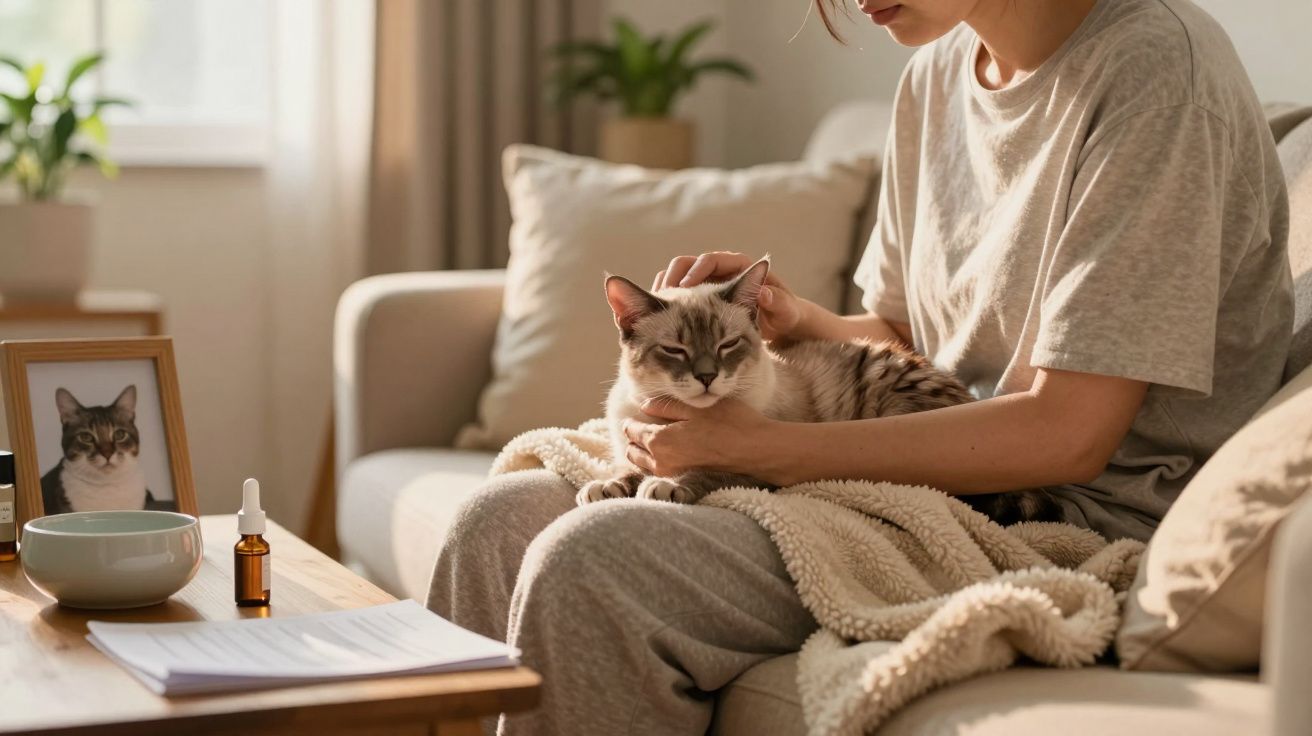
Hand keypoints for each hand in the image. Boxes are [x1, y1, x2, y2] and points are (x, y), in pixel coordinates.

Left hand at [621, 396, 786, 481]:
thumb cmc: (729, 423)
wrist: (755, 449)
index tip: (642, 410)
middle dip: (635, 436)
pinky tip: (673, 446)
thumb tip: (642, 404)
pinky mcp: (683, 477)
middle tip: (649, 421)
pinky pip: (659, 468)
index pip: (631, 430)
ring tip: (660, 434)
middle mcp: (661, 462)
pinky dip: (657, 458)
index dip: (634, 418)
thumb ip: (664, 406)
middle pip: (633, 450)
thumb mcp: (695, 406)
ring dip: (645, 449)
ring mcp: (672, 473)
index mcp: (659, 441)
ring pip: (644, 462)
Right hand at [652, 251, 809, 341]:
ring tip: (659, 309)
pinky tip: (661, 320)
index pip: (711, 260)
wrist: (781, 328)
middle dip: (673, 281)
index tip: (686, 288)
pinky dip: (667, 306)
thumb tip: (764, 292)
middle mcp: (720, 272)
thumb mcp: (786, 312)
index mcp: (738, 265)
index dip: (697, 271)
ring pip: (677, 280)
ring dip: (665, 292)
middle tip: (664, 300)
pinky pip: (676, 297)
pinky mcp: (699, 301)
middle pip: (686, 266)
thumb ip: (778, 303)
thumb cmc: (785, 316)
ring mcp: (707, 285)